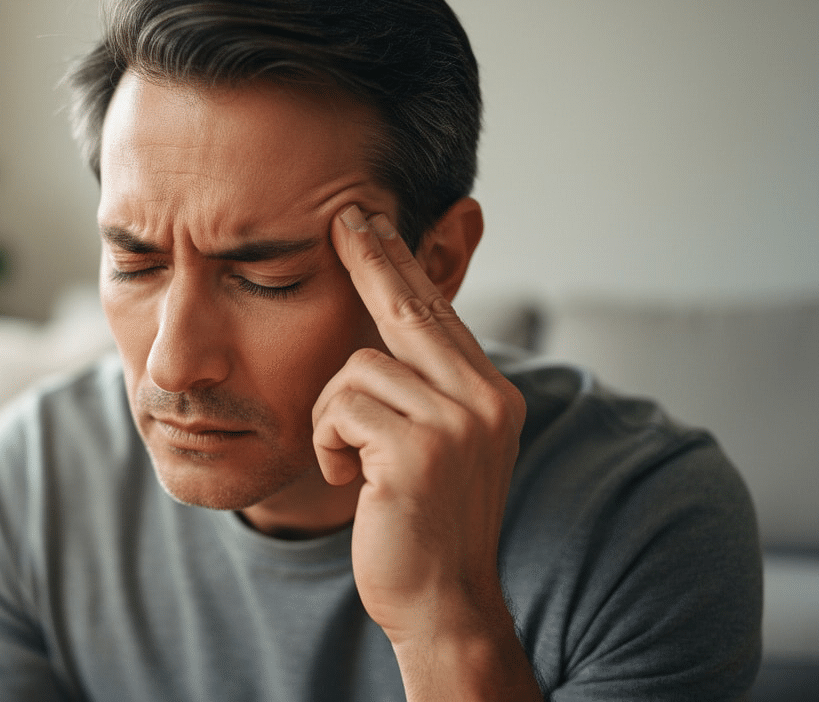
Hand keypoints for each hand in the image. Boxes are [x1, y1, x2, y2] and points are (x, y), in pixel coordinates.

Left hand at [313, 204, 537, 698]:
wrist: (439, 604)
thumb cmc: (420, 524)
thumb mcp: (436, 447)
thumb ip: (426, 389)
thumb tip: (395, 320)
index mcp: (491, 395)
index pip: (436, 312)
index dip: (401, 263)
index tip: (370, 221)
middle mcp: (485, 399)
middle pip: (408, 308)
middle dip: (371, 260)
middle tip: (344, 216)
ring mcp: (457, 423)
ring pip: (355, 367)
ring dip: (331, 416)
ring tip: (352, 463)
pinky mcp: (419, 450)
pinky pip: (339, 407)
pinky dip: (327, 442)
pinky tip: (353, 481)